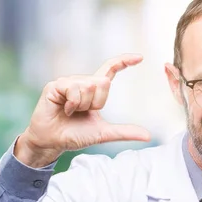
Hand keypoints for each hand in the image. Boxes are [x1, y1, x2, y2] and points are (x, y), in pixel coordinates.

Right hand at [15, 53, 150, 166]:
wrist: (54, 142)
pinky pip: (74, 89)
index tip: (140, 57)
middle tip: (82, 113)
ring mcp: (68, 82)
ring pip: (89, 86)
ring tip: (71, 112)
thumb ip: (125, 132)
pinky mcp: (55, 85)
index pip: (110, 70)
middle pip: (103, 82)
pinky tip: (64, 109)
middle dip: (96, 103)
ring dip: (83, 105)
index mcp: (94, 90)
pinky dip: (73, 104)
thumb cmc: (75, 135)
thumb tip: (148, 136)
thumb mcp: (104, 134)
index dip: (124, 62)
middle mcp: (82, 82)